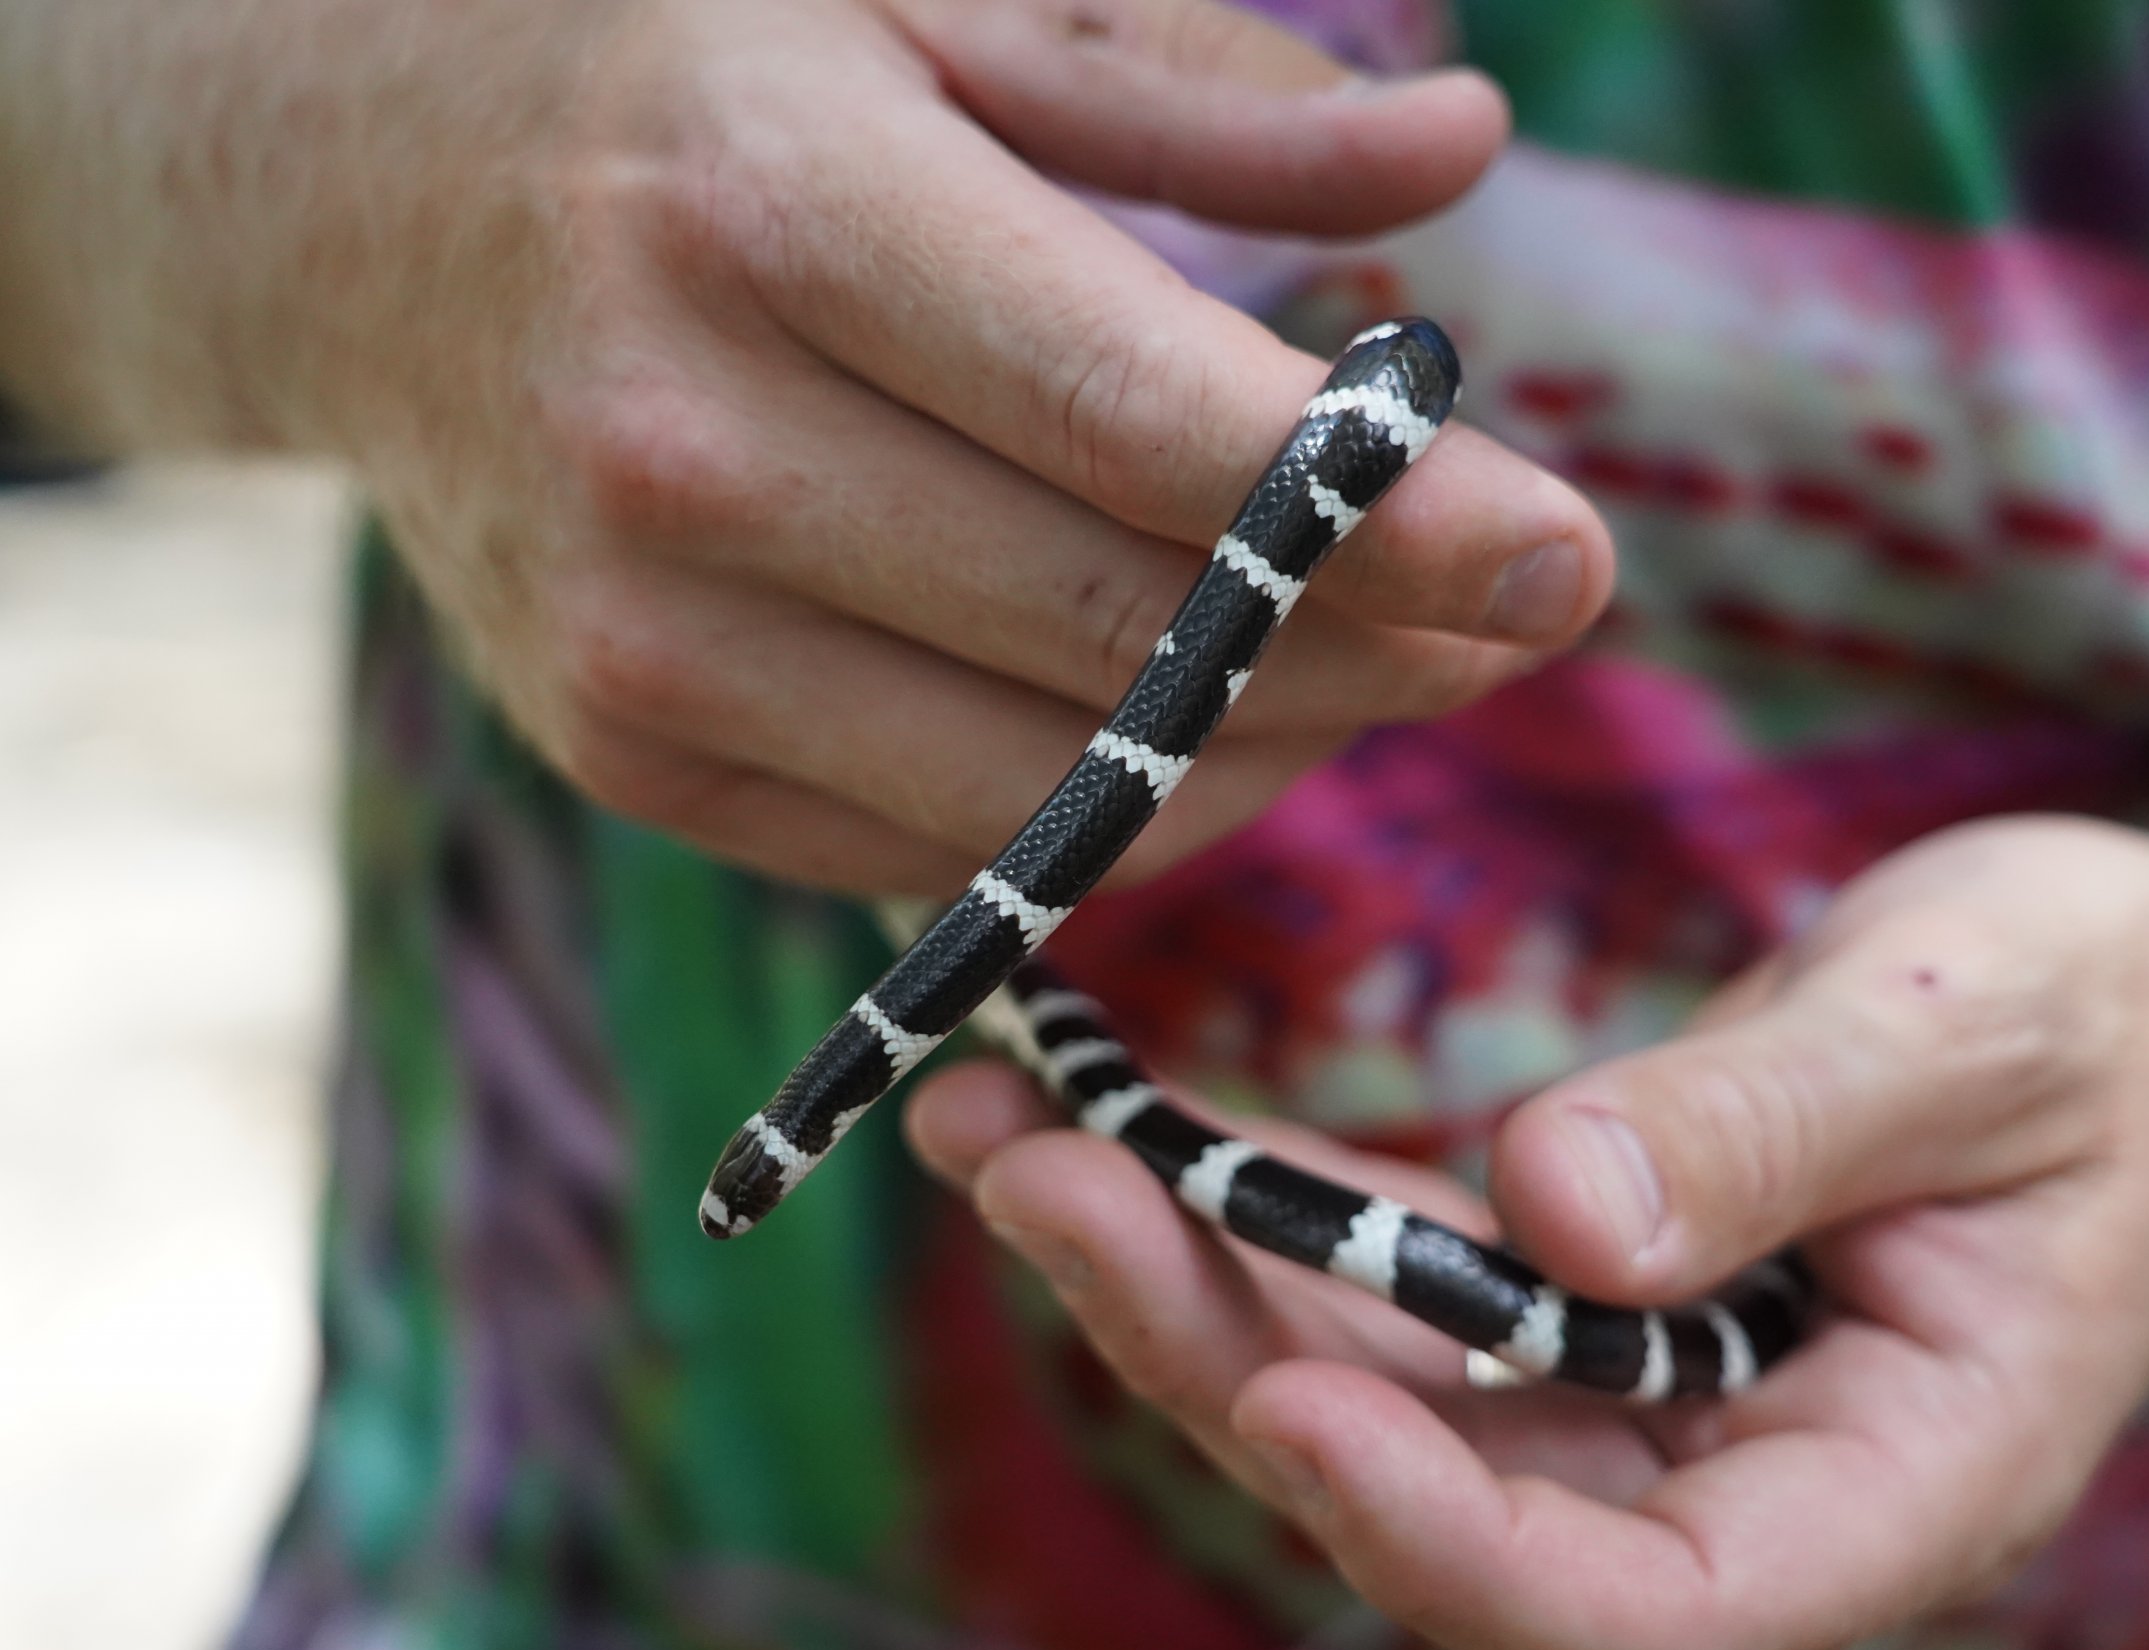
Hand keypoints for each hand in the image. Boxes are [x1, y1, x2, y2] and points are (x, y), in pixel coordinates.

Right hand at [0, 0, 1609, 893]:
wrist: (349, 207)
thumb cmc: (684, 65)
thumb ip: (1197, 86)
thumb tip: (1459, 162)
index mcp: (775, 200)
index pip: (1146, 417)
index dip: (1388, 516)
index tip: (1574, 560)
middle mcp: (685, 442)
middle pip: (1123, 630)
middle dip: (1373, 652)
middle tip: (1525, 616)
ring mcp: (640, 631)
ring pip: (1047, 783)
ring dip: (1266, 750)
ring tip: (1383, 666)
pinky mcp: (630, 748)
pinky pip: (937, 847)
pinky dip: (1105, 808)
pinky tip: (1192, 720)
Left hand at [908, 756, 2148, 1649]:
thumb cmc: (2125, 1016)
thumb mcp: (1978, 1036)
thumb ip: (1774, 1133)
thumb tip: (1550, 1214)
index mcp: (1887, 1482)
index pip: (1641, 1614)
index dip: (1445, 1541)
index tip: (1283, 1387)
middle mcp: (1740, 1475)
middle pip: (1445, 1492)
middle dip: (1224, 1351)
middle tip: (1044, 1183)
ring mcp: (1649, 1391)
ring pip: (1381, 1385)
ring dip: (1189, 1269)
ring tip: (1013, 1135)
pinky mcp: (1584, 1292)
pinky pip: (1398, 1278)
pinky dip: (1262, 1201)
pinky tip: (1124, 1116)